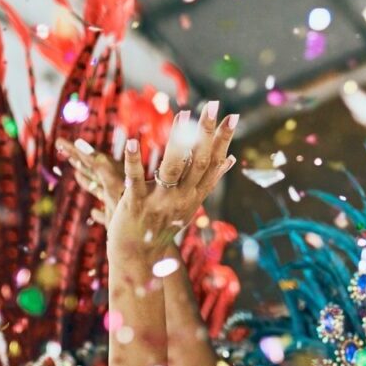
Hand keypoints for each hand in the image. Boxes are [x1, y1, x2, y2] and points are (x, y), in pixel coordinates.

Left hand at [61, 101, 237, 252]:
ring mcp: (160, 202)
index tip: (233, 116)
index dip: (224, 140)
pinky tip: (133, 140)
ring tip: (183, 115)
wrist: (139, 259)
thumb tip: (230, 160)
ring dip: (178, 141)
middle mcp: (182, 198)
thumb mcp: (189, 205)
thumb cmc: (163, 227)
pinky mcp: (136, 205)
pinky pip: (135, 179)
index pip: (214, 163)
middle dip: (207, 132)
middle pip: (199, 162)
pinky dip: (134, 159)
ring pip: (172, 168)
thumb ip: (207, 181)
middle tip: (214, 106)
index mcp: (195, 196)